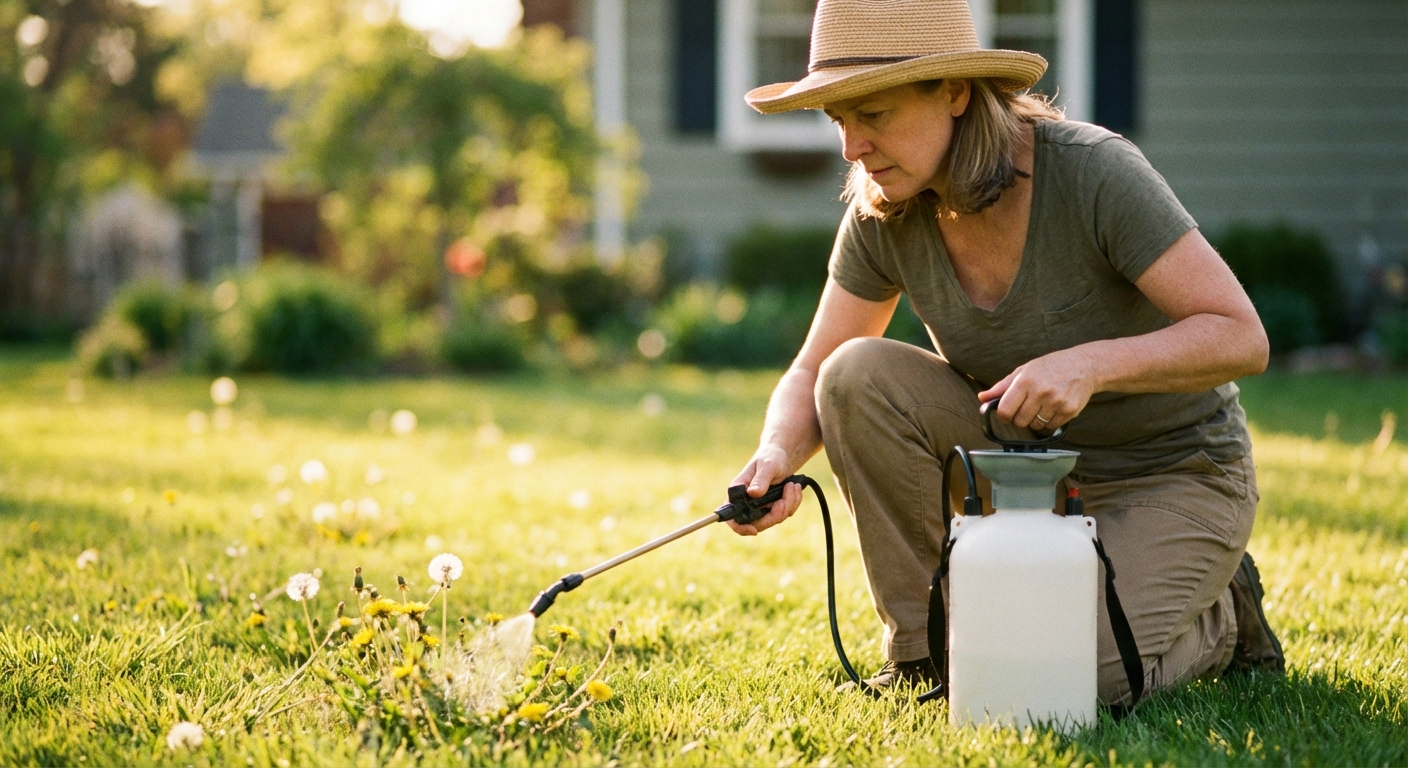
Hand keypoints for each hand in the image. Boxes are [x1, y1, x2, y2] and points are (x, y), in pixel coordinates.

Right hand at [725, 445, 803, 535]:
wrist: (782, 457)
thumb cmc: (770, 458)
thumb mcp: (767, 466)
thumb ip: (760, 480)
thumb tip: (753, 494)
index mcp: (738, 492)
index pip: (731, 517)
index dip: (739, 527)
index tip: (753, 530)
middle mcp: (747, 503)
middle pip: (758, 523)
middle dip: (776, 513)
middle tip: (785, 497)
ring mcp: (761, 507)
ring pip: (775, 519)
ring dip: (788, 504)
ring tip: (793, 485)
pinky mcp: (773, 508)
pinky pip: (785, 513)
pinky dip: (793, 502)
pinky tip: (795, 488)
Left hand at [977, 348, 1097, 430]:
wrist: (1084, 366)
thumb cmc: (1051, 367)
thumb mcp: (1024, 371)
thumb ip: (1002, 386)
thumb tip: (982, 398)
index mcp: (1025, 381)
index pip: (1005, 410)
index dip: (1004, 416)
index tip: (1007, 414)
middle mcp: (1040, 392)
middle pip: (1020, 421)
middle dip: (1020, 418)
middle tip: (1028, 407)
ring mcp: (1056, 402)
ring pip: (1035, 426)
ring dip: (1035, 421)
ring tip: (1042, 406)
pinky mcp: (1069, 410)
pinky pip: (1051, 427)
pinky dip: (1050, 422)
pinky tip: (1053, 408)